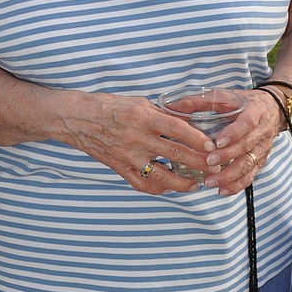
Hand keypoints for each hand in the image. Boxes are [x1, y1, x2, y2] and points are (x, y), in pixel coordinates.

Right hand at [62, 91, 213, 194]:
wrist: (76, 118)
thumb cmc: (107, 106)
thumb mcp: (136, 102)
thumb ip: (160, 114)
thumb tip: (184, 122)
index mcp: (142, 117)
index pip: (178, 130)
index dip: (198, 140)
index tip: (212, 146)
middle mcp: (136, 138)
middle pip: (176, 154)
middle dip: (200, 163)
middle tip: (215, 168)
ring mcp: (127, 156)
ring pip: (162, 176)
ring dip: (183, 182)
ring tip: (197, 184)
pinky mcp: (119, 168)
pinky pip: (143, 184)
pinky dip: (159, 189)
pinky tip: (169, 187)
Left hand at [202, 89, 285, 194]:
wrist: (272, 109)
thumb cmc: (243, 102)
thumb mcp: (223, 96)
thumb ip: (198, 101)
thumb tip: (171, 107)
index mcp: (255, 111)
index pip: (247, 123)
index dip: (234, 133)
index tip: (217, 143)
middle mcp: (261, 131)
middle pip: (246, 146)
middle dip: (227, 157)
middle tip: (208, 163)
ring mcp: (262, 147)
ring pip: (249, 164)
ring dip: (230, 175)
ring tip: (210, 181)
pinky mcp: (261, 159)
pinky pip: (251, 175)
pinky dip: (237, 184)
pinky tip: (222, 190)